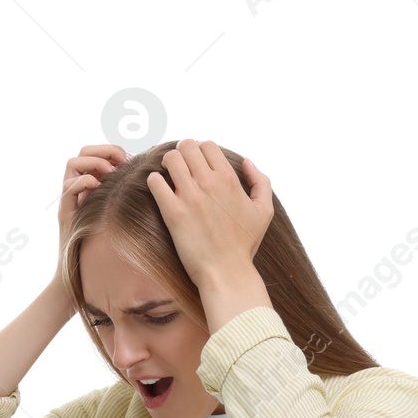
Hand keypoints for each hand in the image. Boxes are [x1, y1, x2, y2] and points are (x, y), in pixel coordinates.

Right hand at [57, 144, 127, 263]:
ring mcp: (69, 200)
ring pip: (72, 163)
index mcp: (90, 186)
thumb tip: (148, 180)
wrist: (83, 274)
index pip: (95, 152)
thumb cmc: (107, 248)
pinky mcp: (65, 213)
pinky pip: (69, 186)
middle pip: (82, 151)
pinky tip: (98, 191)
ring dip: (94, 164)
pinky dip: (85, 183)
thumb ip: (125, 196)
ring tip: (109, 177)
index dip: (112, 150)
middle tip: (120, 163)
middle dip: (104, 151)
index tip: (129, 160)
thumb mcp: (120, 215)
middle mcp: (77, 189)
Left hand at [147, 140, 272, 289]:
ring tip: (165, 175)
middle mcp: (210, 183)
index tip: (194, 163)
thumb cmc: (244, 245)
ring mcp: (190, 197)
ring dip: (165, 163)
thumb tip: (246, 161)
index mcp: (229, 178)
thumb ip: (261, 181)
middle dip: (180, 152)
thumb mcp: (264, 211)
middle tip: (177, 166)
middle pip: (187, 146)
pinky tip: (158, 189)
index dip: (198, 150)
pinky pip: (155, 182)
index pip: (207, 145)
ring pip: (170, 159)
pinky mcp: (174, 213)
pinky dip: (154, 181)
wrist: (226, 273)